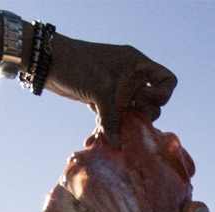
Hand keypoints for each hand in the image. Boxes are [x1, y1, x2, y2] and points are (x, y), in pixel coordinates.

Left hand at [46, 35, 176, 146]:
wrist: (47, 62)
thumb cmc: (78, 67)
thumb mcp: (100, 92)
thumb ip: (112, 119)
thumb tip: (118, 146)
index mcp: (137, 66)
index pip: (167, 80)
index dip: (163, 95)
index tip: (144, 101)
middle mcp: (132, 77)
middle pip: (152, 103)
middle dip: (141, 115)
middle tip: (128, 118)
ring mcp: (118, 89)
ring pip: (132, 113)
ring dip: (124, 125)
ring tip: (111, 133)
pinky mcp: (104, 99)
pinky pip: (114, 117)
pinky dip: (108, 127)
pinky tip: (96, 138)